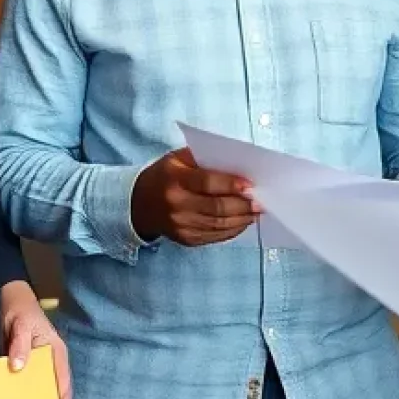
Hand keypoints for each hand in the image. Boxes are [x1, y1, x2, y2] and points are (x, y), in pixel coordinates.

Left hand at [0, 280, 71, 398]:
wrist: (8, 298)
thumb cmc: (20, 311)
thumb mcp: (20, 326)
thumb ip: (20, 345)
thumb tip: (18, 367)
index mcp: (56, 352)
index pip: (63, 382)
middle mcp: (49, 361)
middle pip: (53, 388)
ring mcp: (37, 363)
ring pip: (39, 387)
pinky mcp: (24, 363)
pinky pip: (25, 382)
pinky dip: (21, 394)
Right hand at [130, 149, 257, 245]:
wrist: (138, 203)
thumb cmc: (165, 175)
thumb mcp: (178, 159)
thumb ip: (205, 160)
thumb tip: (238, 167)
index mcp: (175, 179)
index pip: (207, 183)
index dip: (231, 185)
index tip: (250, 185)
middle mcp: (176, 205)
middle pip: (217, 207)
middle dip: (242, 205)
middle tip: (259, 202)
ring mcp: (180, 225)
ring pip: (218, 225)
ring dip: (241, 219)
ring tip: (255, 212)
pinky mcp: (185, 239)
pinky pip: (214, 236)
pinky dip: (232, 230)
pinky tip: (242, 222)